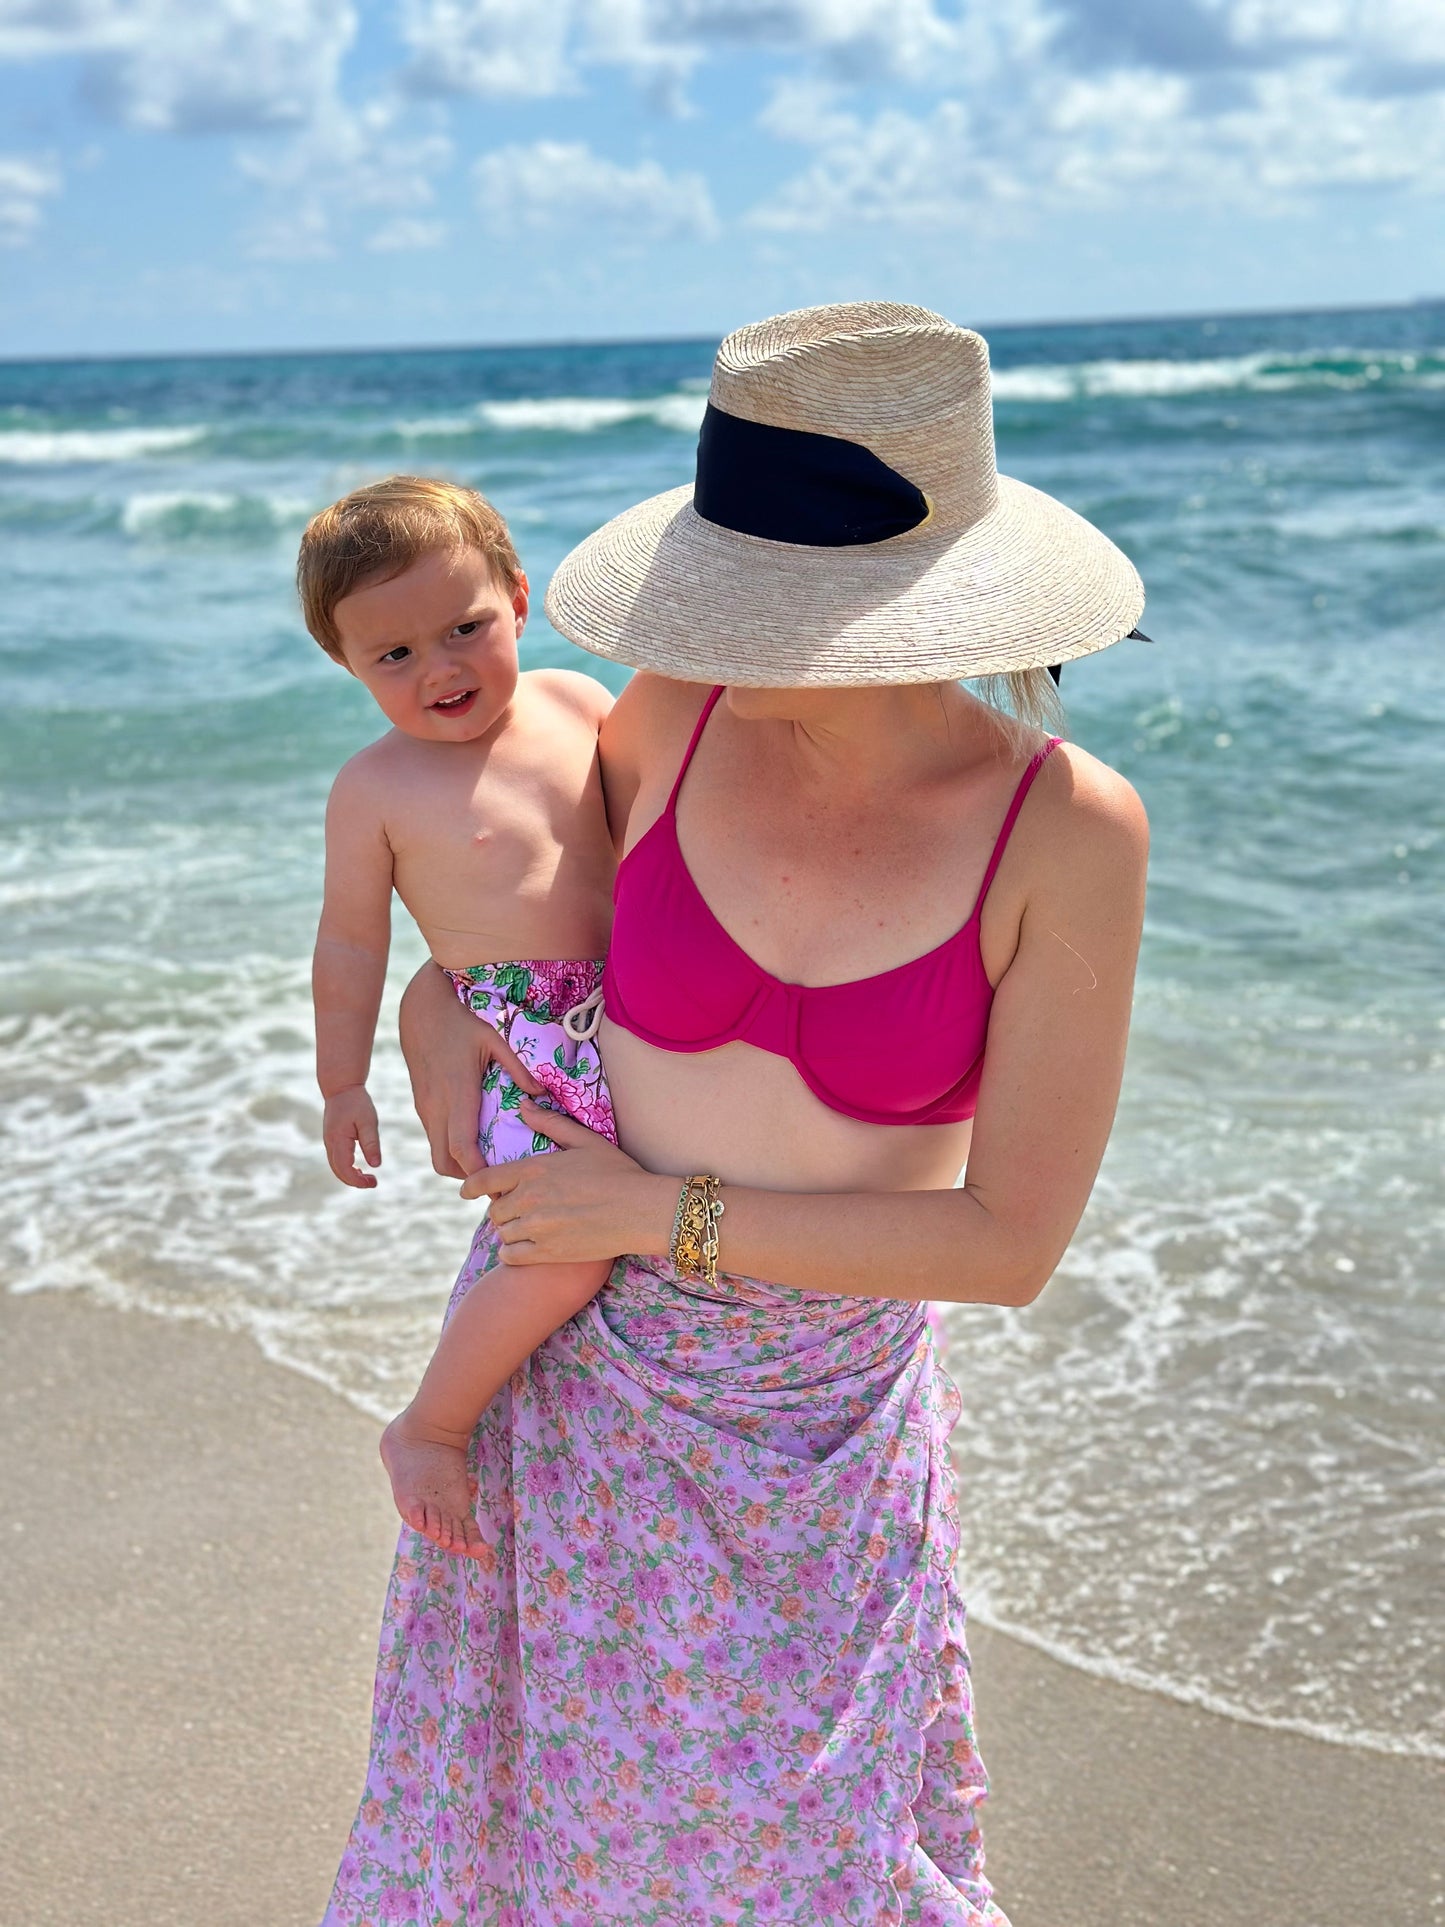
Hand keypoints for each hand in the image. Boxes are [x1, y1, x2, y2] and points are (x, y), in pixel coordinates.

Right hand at [322, 1085, 381, 1188]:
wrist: (341, 1087)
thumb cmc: (357, 1102)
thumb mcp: (368, 1121)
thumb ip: (371, 1143)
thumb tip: (376, 1165)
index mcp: (338, 1140)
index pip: (345, 1169)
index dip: (358, 1180)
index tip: (374, 1182)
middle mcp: (330, 1143)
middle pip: (338, 1171)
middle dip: (354, 1181)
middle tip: (373, 1183)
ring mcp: (328, 1142)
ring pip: (336, 1167)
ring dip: (350, 1176)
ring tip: (368, 1178)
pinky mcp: (331, 1139)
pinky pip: (336, 1160)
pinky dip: (346, 1168)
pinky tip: (359, 1168)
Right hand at [398, 962, 540, 1178]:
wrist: (420, 1011)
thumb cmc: (460, 1023)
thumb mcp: (494, 1039)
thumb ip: (517, 1068)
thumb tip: (540, 1094)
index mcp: (457, 1093)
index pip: (461, 1147)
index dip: (477, 1170)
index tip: (500, 1180)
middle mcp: (436, 1107)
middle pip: (444, 1163)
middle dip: (469, 1176)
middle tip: (498, 1175)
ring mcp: (425, 1109)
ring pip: (436, 1154)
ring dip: (459, 1164)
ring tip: (488, 1161)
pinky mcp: (421, 1106)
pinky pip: (434, 1139)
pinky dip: (451, 1148)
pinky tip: (473, 1139)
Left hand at [461, 1101, 675, 1266]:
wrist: (642, 1210)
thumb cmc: (618, 1172)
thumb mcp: (586, 1141)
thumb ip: (550, 1124)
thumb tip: (523, 1106)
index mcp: (534, 1169)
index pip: (485, 1179)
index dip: (471, 1186)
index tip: (466, 1191)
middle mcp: (529, 1198)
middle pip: (495, 1209)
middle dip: (502, 1209)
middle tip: (517, 1211)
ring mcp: (537, 1227)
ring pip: (502, 1233)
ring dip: (509, 1231)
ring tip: (525, 1229)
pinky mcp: (548, 1252)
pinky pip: (511, 1256)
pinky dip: (513, 1253)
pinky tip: (525, 1248)